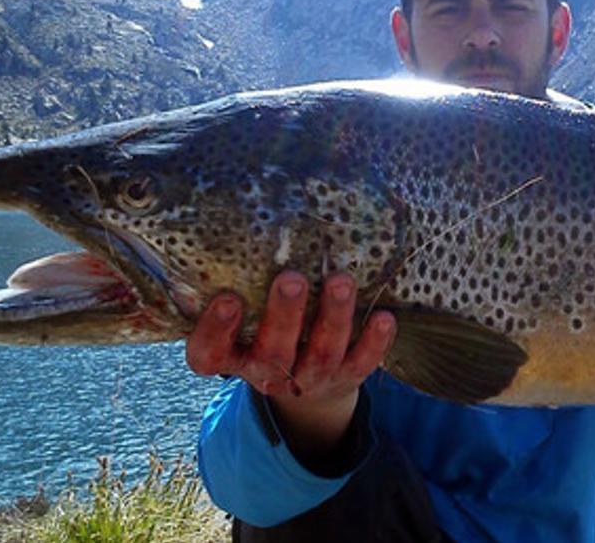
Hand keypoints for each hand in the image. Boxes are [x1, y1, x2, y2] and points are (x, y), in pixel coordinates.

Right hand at [186, 271, 395, 456]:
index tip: (227, 299)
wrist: (304, 382)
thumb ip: (239, 278)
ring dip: (332, 318)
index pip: (210, 353)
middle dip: (284, 316)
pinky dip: (374, 343)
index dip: (216, 331)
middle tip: (291, 279)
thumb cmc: (263, 326)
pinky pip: (362, 364)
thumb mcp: (244, 309)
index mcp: (232, 356)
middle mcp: (267, 372)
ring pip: (321, 355)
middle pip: (272, 353)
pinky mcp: (346, 377)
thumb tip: (242, 213)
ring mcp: (309, 379)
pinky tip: (384, 317)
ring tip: (341, 281)